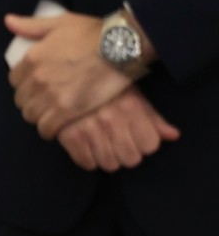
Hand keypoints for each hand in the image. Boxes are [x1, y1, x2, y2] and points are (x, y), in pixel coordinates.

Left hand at [6, 12, 131, 138]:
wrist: (119, 48)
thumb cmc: (91, 33)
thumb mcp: (59, 23)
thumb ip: (30, 26)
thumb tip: (8, 21)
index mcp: (32, 59)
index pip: (14, 80)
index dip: (23, 83)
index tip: (34, 84)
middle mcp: (37, 79)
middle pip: (21, 100)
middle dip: (29, 101)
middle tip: (42, 100)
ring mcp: (51, 97)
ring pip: (31, 116)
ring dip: (38, 116)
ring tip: (49, 113)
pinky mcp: (67, 111)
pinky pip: (46, 128)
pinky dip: (48, 129)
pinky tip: (56, 126)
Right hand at [58, 87, 179, 171]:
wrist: (63, 70)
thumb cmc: (103, 83)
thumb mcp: (131, 93)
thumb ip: (152, 117)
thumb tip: (173, 136)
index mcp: (130, 107)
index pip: (150, 145)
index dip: (144, 144)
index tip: (136, 138)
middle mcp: (111, 120)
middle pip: (130, 159)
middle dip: (127, 154)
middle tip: (118, 143)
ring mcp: (88, 128)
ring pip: (109, 164)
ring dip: (107, 158)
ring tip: (102, 145)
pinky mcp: (68, 135)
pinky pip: (85, 162)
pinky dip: (87, 158)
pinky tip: (86, 146)